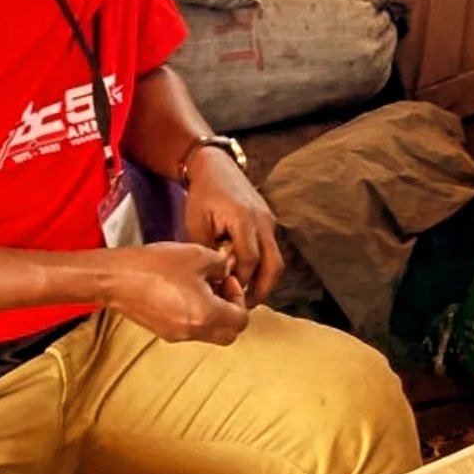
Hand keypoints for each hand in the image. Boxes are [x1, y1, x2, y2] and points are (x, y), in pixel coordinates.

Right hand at [103, 242, 248, 344]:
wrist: (117, 278)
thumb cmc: (156, 266)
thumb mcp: (198, 255)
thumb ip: (221, 265)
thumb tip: (228, 269)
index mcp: (205, 315)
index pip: (241, 321)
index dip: (240, 298)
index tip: (228, 279)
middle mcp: (192, 332)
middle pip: (228, 334)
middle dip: (233, 311)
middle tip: (223, 286)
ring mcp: (175, 335)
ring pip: (210, 334)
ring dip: (216, 313)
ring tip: (205, 285)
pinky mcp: (163, 331)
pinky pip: (192, 330)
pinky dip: (199, 315)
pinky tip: (188, 290)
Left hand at [183, 148, 283, 306]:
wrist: (216, 167)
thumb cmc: (203, 194)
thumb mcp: (196, 224)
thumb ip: (207, 252)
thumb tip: (213, 280)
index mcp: (245, 220)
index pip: (250, 260)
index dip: (240, 281)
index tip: (226, 295)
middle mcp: (263, 221)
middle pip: (274, 264)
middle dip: (262, 289)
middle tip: (245, 306)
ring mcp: (269, 220)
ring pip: (276, 259)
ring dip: (264, 279)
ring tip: (246, 295)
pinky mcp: (268, 221)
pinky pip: (271, 249)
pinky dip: (262, 265)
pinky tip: (245, 274)